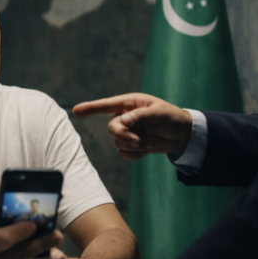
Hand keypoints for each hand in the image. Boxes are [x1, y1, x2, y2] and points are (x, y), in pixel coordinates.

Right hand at [73, 93, 192, 159]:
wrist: (182, 135)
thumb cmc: (172, 118)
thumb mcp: (160, 113)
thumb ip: (141, 116)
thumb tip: (124, 121)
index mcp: (130, 103)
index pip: (106, 105)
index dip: (90, 108)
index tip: (75, 111)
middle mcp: (125, 116)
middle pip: (112, 127)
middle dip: (124, 136)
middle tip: (139, 140)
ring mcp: (128, 131)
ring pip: (117, 141)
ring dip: (133, 146)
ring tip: (149, 143)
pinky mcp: (131, 144)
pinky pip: (122, 153)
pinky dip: (133, 155)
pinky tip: (145, 151)